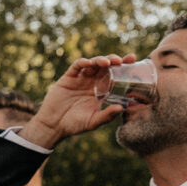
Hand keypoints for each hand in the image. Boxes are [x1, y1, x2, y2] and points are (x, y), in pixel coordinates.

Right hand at [20, 54, 136, 148]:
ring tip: (107, 62)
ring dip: (101, 60)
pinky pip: (77, 66)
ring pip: (93, 63)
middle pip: (106, 66)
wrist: (53, 126)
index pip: (115, 75)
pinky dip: (83, 63)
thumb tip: (122, 108)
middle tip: (122, 61)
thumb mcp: (93, 122)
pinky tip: (89, 63)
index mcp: (101, 90)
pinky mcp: (68, 78)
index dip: (124, 66)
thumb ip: (106, 115)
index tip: (133, 60)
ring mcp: (80, 79)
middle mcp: (92, 82)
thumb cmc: (74, 125)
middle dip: (114, 60)